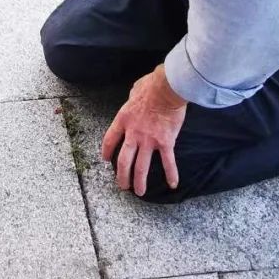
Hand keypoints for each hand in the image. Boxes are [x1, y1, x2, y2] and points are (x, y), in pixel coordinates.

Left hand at [101, 65, 187, 196]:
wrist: (167, 88)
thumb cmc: (151, 86)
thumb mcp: (134, 90)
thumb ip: (132, 98)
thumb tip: (134, 95)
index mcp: (123, 120)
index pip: (110, 139)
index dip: (106, 151)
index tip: (106, 160)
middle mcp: (133, 134)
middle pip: (123, 160)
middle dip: (122, 176)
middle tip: (122, 185)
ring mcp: (149, 140)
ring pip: (141, 167)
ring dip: (139, 181)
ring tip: (139, 192)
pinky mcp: (165, 143)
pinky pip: (167, 162)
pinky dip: (171, 174)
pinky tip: (172, 185)